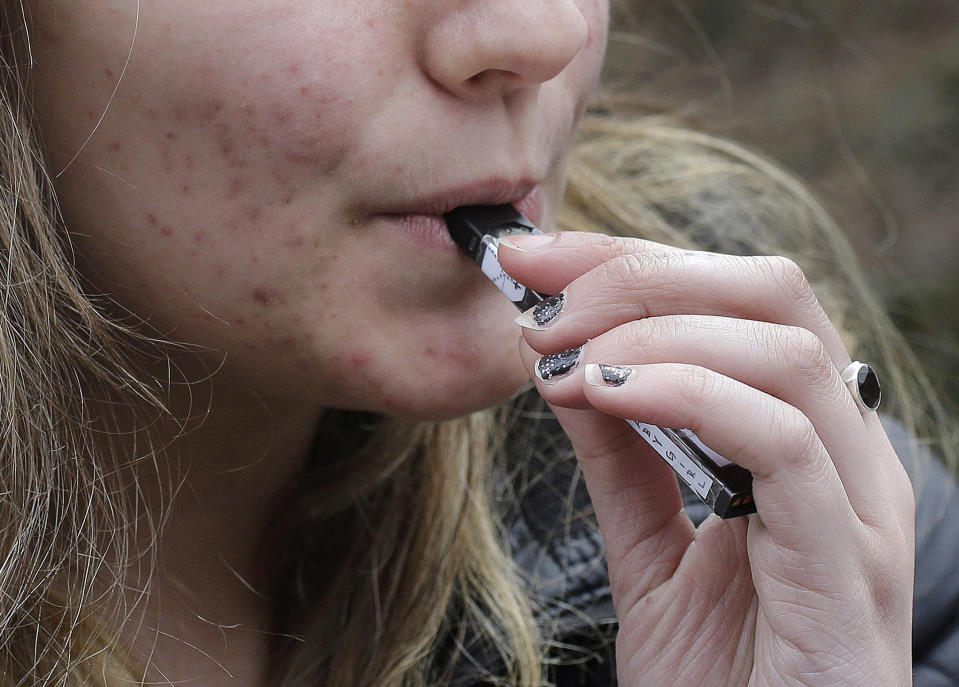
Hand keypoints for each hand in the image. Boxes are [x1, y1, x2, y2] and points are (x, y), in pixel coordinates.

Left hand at [498, 232, 914, 685]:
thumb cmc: (721, 681)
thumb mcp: (651, 550)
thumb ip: (624, 460)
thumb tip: (571, 367)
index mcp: (807, 440)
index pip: (735, 300)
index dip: (631, 261)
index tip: (533, 260)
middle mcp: (847, 456)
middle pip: (772, 293)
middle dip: (643, 274)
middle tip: (544, 304)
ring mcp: (859, 507)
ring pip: (783, 349)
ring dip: (655, 330)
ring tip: (566, 359)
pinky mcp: (850, 564)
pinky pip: (787, 440)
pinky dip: (690, 394)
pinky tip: (610, 396)